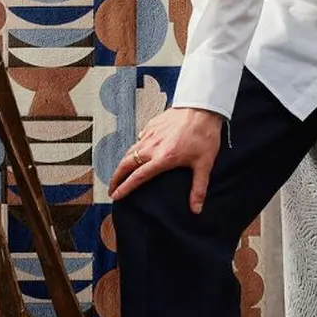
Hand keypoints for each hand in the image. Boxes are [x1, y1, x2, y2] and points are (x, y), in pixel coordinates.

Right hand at [109, 107, 224, 212]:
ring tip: (120, 173)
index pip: (138, 177)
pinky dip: (134, 148)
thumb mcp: (204, 164)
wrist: (202, 107)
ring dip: (123, 163)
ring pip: (130, 151)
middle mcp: (152, 147)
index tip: (115, 196)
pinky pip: (138, 139)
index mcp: (163, 158)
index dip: (124, 188)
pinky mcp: (152, 125)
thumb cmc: (204, 134)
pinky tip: (138, 152)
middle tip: (112, 188)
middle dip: (116, 177)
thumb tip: (196, 209)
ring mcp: (150, 134)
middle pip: (126, 163)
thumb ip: (198, 188)